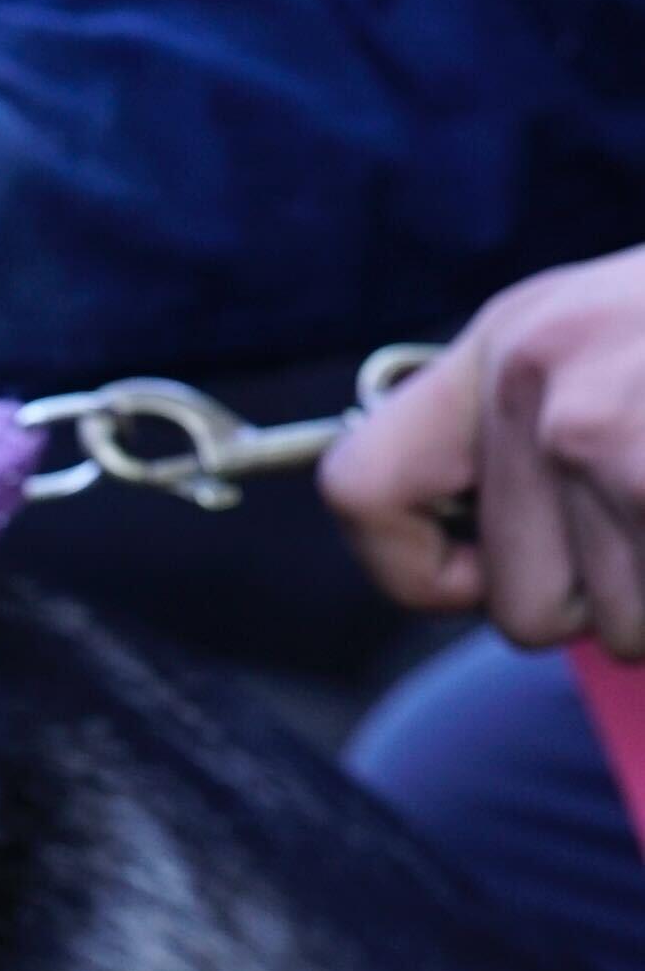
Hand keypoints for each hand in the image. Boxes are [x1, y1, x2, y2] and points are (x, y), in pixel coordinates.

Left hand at [322, 244, 644, 657]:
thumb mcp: (608, 346)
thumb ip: (514, 439)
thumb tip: (446, 565)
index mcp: (504, 342)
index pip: (357, 491)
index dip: (410, 571)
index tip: (477, 572)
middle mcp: (531, 373)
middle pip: (515, 608)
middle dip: (598, 601)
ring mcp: (597, 424)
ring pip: (612, 629)